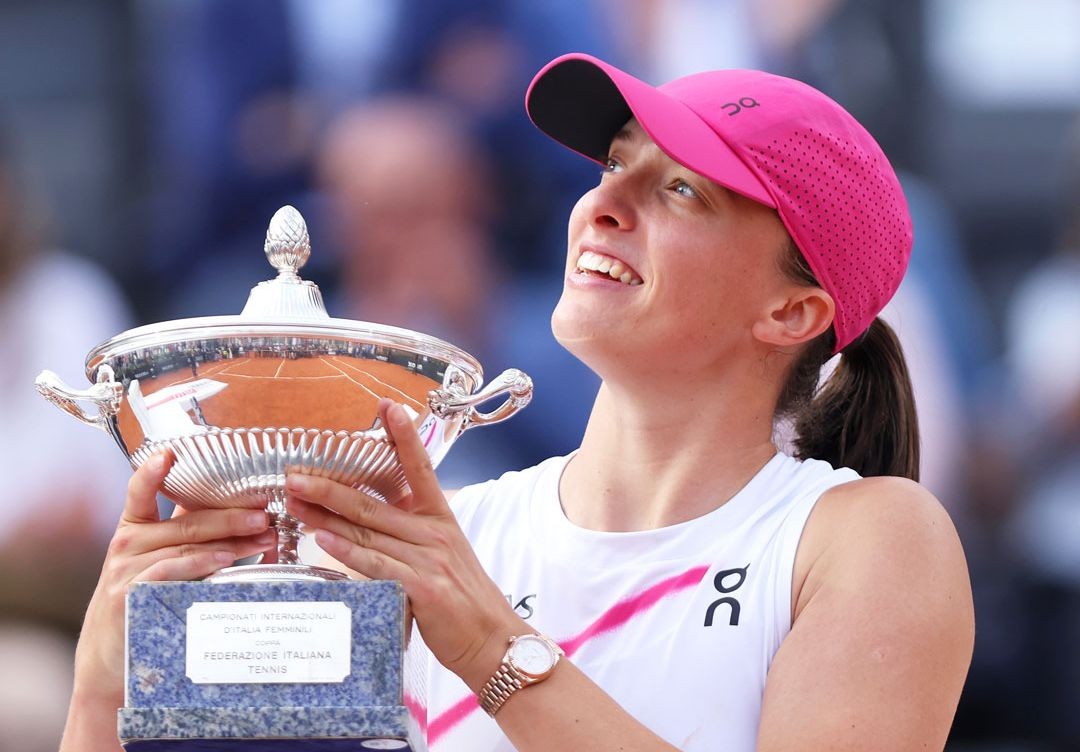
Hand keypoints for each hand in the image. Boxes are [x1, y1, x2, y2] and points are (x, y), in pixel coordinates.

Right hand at [73, 451, 276, 702]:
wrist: (110, 661)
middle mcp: (127, 543)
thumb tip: (245, 517)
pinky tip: (226, 559)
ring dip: (231, 538)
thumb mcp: (161, 563)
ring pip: (187, 544)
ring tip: (264, 534)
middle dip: (234, 513)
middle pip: (188, 520)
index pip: (140, 491)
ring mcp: (126, 568)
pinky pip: (172, 570)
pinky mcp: (130, 594)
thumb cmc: (145, 605)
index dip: (153, 470)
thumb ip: (191, 538)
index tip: (171, 452)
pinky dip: (201, 562)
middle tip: (267, 510)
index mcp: (136, 528)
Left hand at [285, 400, 523, 689]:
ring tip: (294, 501)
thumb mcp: (443, 556)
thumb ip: (410, 537)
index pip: (420, 468)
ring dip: (326, 513)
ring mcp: (430, 558)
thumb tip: (367, 525)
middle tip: (294, 474)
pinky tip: (324, 540)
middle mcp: (434, 532)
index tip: (388, 407)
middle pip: (373, 502)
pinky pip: (378, 564)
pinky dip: (348, 551)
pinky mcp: (423, 586)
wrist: (492, 640)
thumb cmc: (463, 602)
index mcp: (440, 519)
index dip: (404, 436)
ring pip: (368, 530)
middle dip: (329, 485)